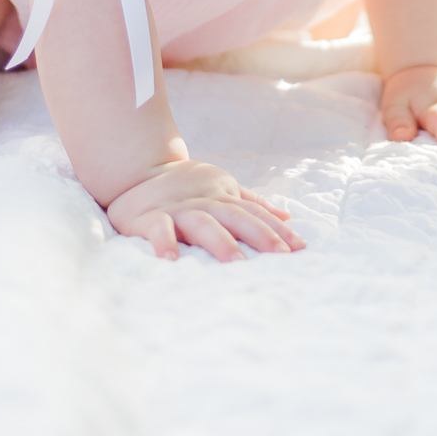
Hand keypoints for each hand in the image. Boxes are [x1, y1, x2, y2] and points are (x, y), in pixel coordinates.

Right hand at [106, 159, 306, 261]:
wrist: (136, 172)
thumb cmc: (186, 186)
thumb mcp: (222, 187)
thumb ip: (252, 202)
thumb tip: (287, 215)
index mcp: (223, 198)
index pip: (256, 213)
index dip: (278, 229)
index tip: (300, 247)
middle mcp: (206, 204)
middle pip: (237, 218)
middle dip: (260, 235)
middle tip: (281, 255)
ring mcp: (179, 211)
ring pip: (203, 224)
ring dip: (220, 242)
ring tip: (237, 263)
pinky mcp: (150, 218)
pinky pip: (159, 230)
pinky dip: (164, 243)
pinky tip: (171, 260)